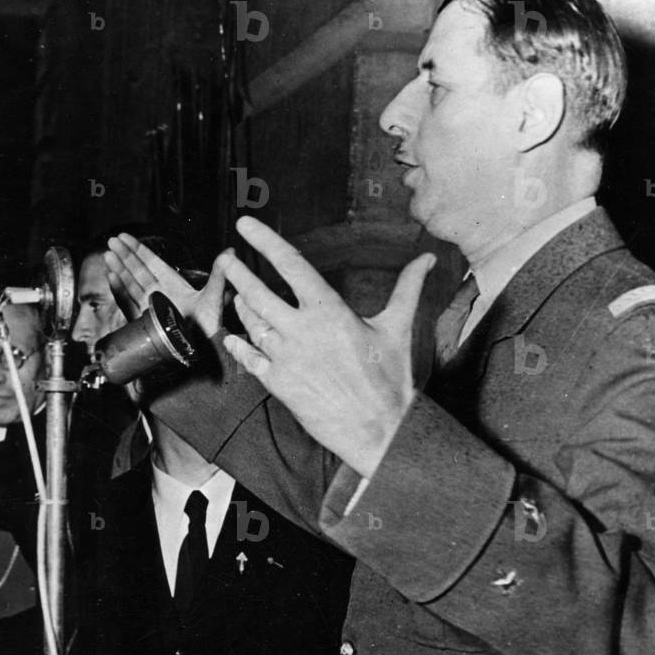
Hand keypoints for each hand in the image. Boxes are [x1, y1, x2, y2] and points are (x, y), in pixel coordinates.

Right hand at [104, 234, 227, 337]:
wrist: (203, 350)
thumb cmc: (210, 326)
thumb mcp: (214, 296)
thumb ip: (219, 274)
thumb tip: (231, 251)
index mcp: (174, 285)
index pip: (152, 263)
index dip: (138, 250)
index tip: (125, 237)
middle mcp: (160, 294)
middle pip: (137, 271)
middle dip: (124, 256)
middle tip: (111, 241)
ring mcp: (151, 308)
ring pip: (130, 284)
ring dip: (119, 269)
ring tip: (108, 255)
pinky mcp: (144, 321)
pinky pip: (128, 304)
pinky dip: (119, 292)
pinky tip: (112, 278)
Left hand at [222, 216, 434, 478]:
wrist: (378, 431)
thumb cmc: (390, 380)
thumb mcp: (397, 328)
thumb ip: (407, 288)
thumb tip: (428, 258)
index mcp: (329, 310)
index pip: (290, 264)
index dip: (265, 240)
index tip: (245, 223)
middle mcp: (301, 330)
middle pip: (257, 292)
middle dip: (237, 272)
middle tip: (226, 258)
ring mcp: (285, 357)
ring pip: (251, 323)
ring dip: (240, 306)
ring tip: (237, 294)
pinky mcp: (278, 383)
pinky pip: (249, 357)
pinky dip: (239, 345)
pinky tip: (233, 338)